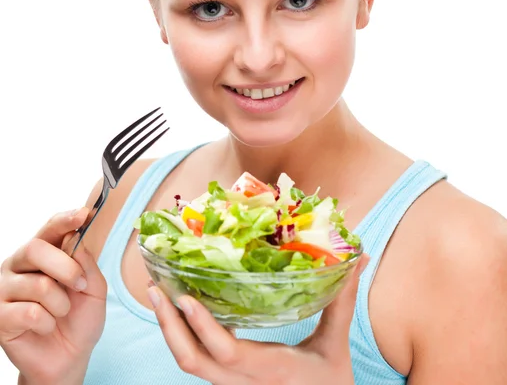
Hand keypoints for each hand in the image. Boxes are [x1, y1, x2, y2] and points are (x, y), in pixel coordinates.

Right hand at [0, 208, 106, 384]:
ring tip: (61, 313)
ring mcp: (5, 290)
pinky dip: (47, 322)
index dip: (65, 220)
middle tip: (80, 285)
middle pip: (35, 249)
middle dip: (65, 267)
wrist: (69, 358)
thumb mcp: (94, 289)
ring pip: (37, 284)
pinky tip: (45, 326)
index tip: (83, 214)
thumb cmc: (79, 319)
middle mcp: (19, 266)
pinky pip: (29, 313)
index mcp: (43, 254)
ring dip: (60, 303)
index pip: (50, 228)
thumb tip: (76, 240)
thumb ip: (87, 264)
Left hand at [149, 253, 369, 384]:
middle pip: (192, 362)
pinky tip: (183, 312)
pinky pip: (199, 362)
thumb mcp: (336, 346)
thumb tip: (356, 258)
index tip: (186, 299)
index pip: (227, 354)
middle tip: (157, 287)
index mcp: (270, 370)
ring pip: (189, 365)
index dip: (203, 329)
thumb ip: (341, 302)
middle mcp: (243, 383)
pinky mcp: (229, 384)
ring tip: (161, 294)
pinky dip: (184, 337)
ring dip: (170, 331)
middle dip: (169, 326)